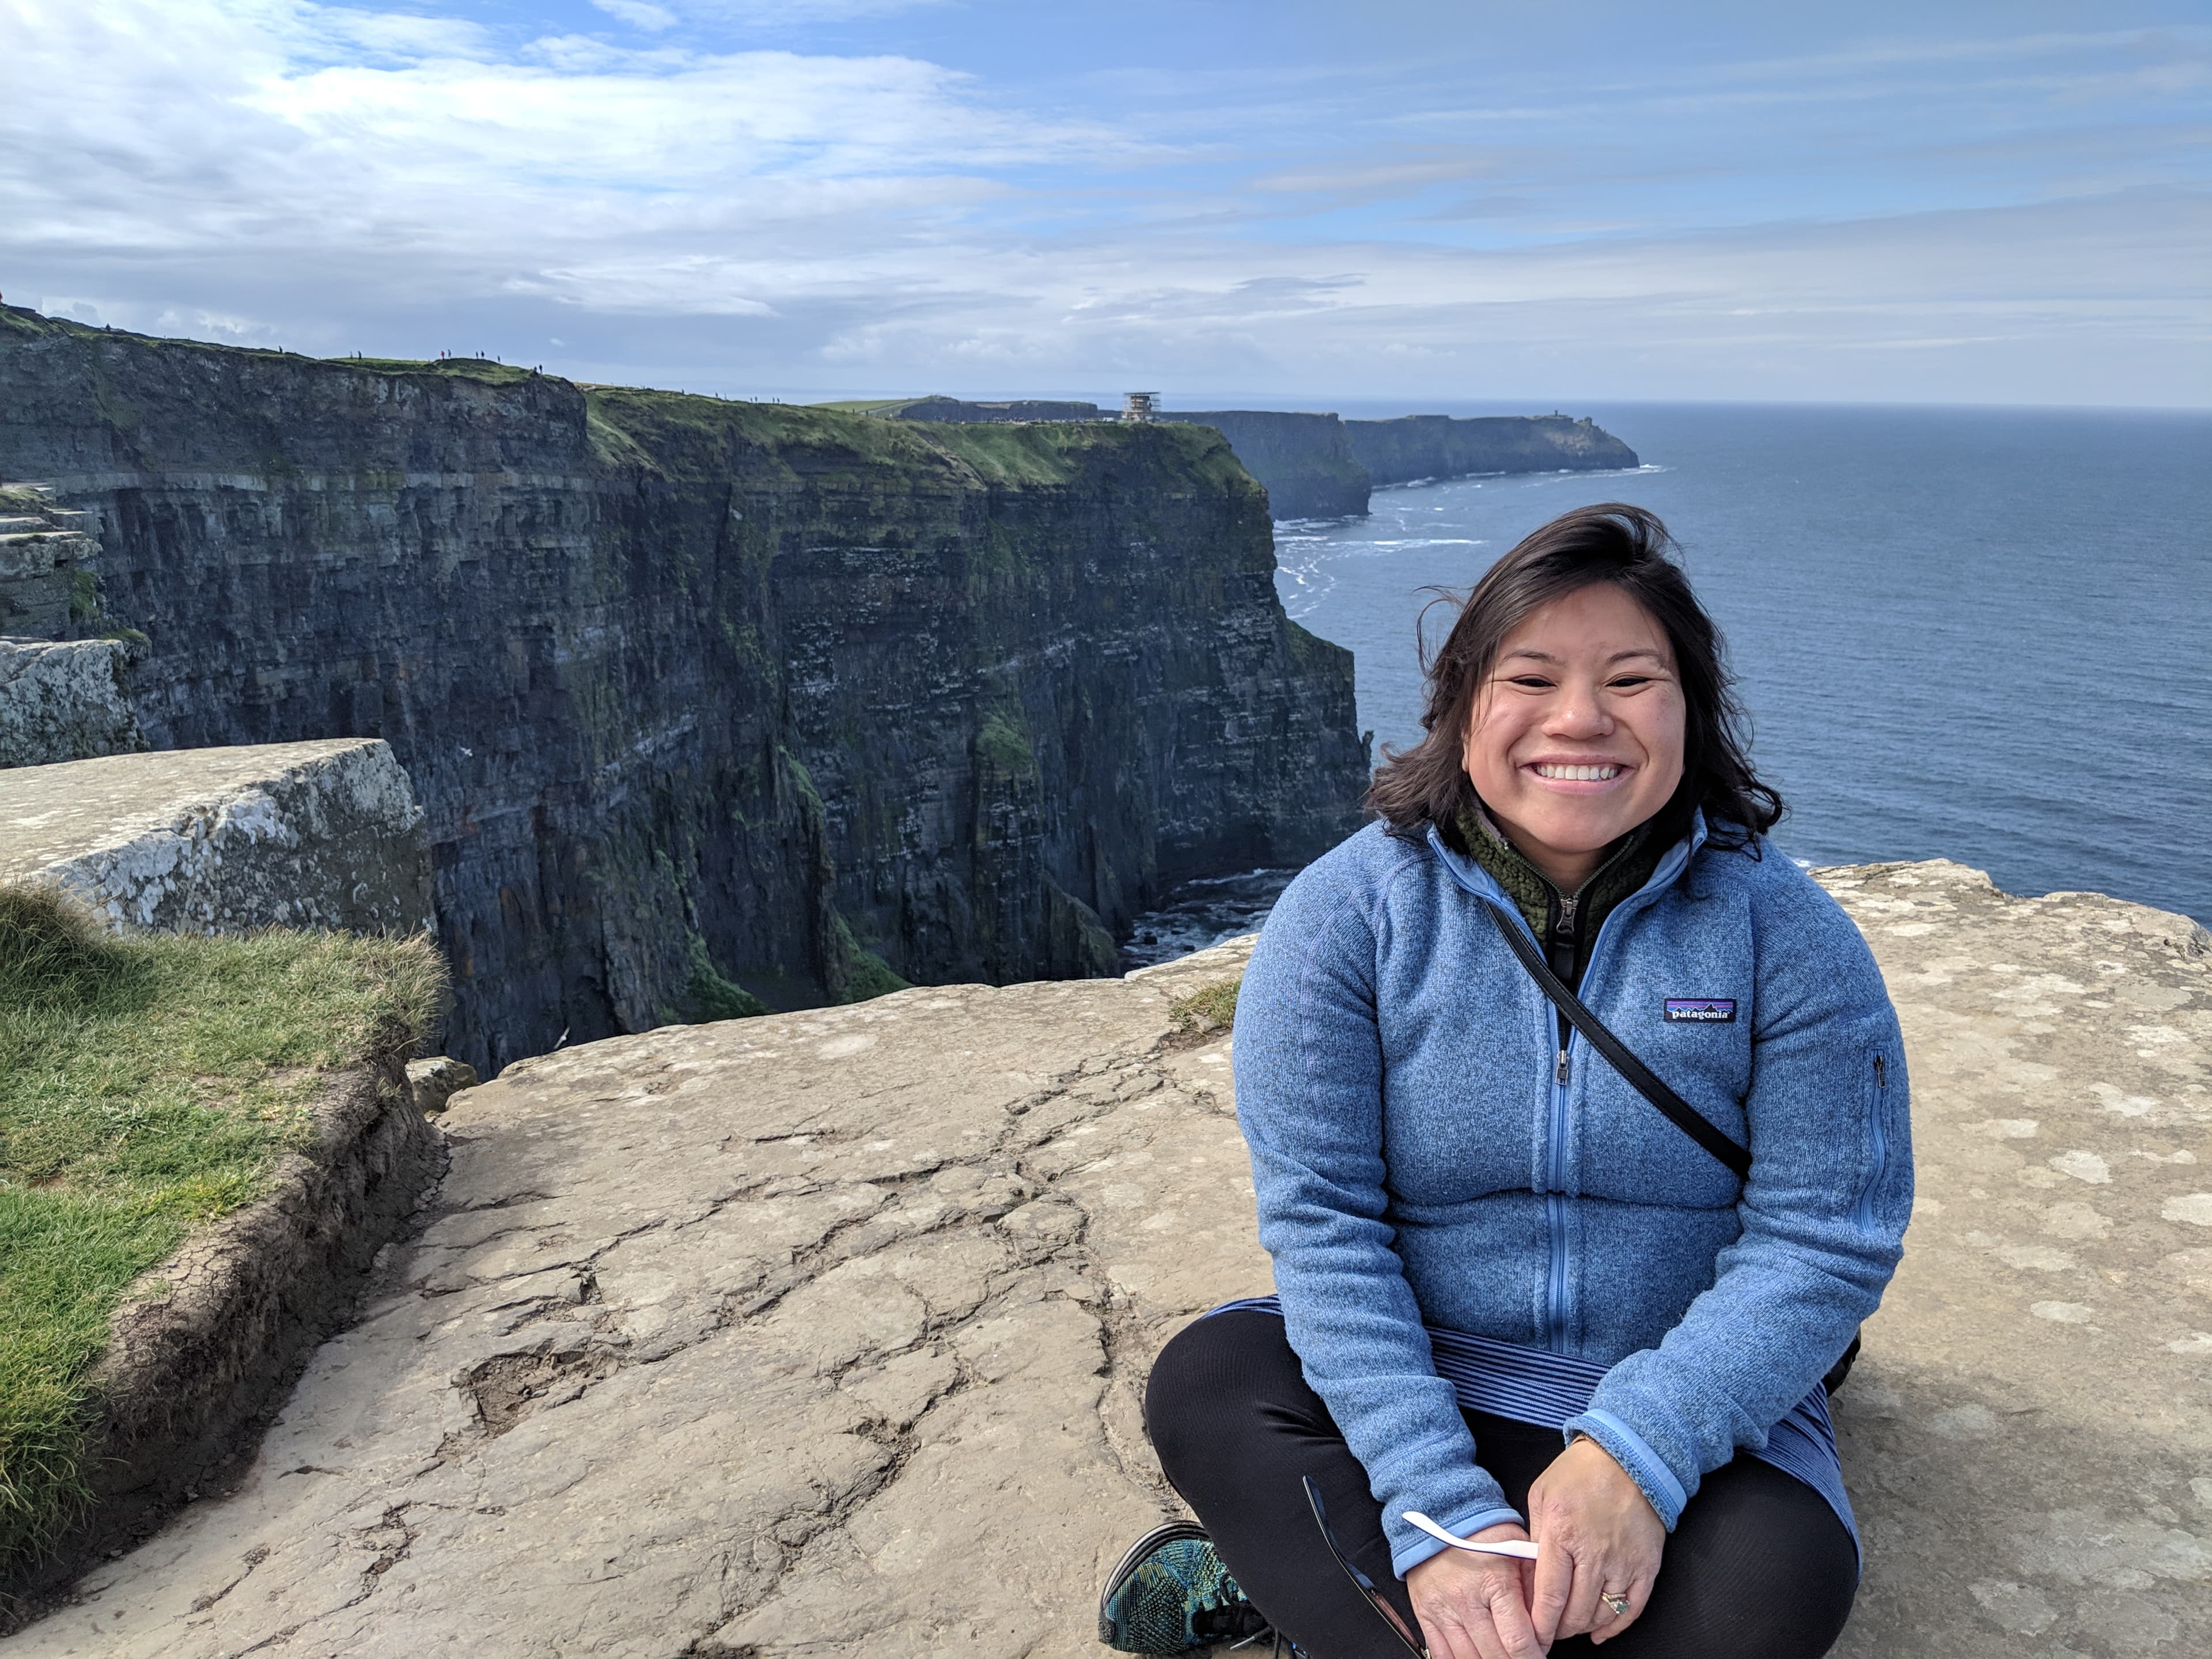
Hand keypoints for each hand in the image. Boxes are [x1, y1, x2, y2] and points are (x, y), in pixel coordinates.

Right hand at [1404, 1522, 1542, 1658]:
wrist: (1441, 1515)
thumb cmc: (1483, 1531)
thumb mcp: (1520, 1551)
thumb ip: (1537, 1588)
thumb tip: (1550, 1625)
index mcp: (1494, 1581)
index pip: (1518, 1640)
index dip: (1535, 1656)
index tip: (1540, 1655)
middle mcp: (1465, 1599)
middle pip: (1496, 1655)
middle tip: (1525, 1657)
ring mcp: (1442, 1609)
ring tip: (1504, 1656)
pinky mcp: (1425, 1614)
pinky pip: (1443, 1655)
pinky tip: (1477, 1657)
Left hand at [1525, 1436, 1664, 1645]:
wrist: (1628, 1458)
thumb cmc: (1580, 1473)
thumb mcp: (1540, 1495)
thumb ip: (1533, 1537)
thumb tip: (1526, 1575)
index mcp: (1562, 1533)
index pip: (1549, 1595)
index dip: (1540, 1624)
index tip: (1533, 1636)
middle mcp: (1594, 1552)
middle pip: (1575, 1612)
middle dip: (1558, 1629)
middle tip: (1549, 1630)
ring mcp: (1624, 1561)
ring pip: (1602, 1614)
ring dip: (1583, 1627)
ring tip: (1571, 1624)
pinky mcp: (1647, 1566)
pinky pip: (1633, 1608)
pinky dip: (1616, 1627)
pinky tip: (1601, 1632)